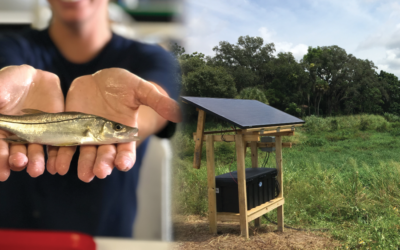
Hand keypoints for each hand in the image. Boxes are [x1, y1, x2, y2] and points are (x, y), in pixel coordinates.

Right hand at [0, 65, 63, 180]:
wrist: (35, 79)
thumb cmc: (9, 82)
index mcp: (0, 129)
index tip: (1, 171)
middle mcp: (15, 137)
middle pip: (15, 153)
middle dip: (17, 161)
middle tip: (20, 164)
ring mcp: (34, 136)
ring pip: (34, 152)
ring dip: (35, 162)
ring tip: (36, 171)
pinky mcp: (52, 132)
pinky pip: (54, 147)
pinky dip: (54, 157)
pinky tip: (54, 166)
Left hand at [53, 68, 180, 181]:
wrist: (99, 78)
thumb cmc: (123, 84)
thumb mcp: (140, 89)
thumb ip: (156, 101)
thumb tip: (178, 112)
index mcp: (124, 132)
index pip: (126, 149)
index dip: (126, 157)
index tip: (124, 164)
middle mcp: (106, 138)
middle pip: (105, 155)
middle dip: (103, 164)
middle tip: (100, 172)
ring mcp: (87, 135)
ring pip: (85, 154)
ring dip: (83, 165)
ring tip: (82, 174)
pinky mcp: (70, 130)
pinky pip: (65, 145)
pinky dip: (61, 156)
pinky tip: (58, 165)